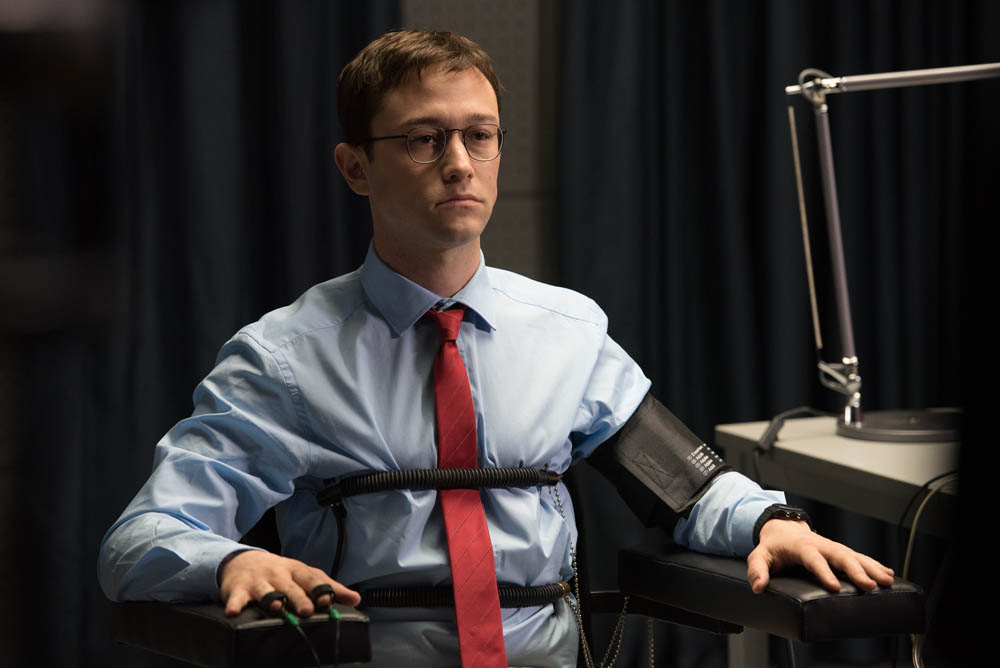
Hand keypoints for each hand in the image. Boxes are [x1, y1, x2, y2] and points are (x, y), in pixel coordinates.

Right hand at [219, 550, 361, 616]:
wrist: (244, 560)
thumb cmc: (281, 573)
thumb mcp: (304, 576)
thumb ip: (329, 588)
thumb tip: (356, 599)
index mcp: (297, 571)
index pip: (312, 579)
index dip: (321, 589)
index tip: (330, 600)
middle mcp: (279, 574)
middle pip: (290, 586)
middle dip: (299, 597)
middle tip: (307, 610)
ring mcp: (259, 581)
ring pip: (266, 591)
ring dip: (272, 598)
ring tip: (277, 607)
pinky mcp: (239, 589)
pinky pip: (237, 598)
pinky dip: (235, 604)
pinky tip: (234, 612)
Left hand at [746, 519, 893, 593]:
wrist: (783, 529)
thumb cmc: (772, 546)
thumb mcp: (759, 555)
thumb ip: (757, 570)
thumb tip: (759, 587)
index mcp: (801, 547)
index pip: (813, 559)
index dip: (823, 572)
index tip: (834, 587)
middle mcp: (821, 545)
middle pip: (840, 556)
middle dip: (856, 570)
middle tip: (870, 586)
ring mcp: (832, 547)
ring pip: (854, 555)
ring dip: (871, 567)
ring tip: (887, 581)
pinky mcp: (840, 551)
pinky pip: (859, 557)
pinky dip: (874, 565)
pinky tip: (889, 575)